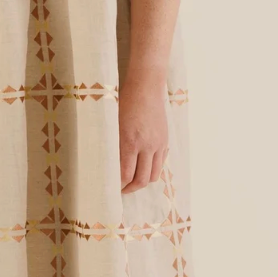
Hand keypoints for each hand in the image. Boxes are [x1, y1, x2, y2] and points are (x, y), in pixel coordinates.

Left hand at [118, 73, 168, 193]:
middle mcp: (146, 146)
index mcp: (130, 142)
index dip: (119, 185)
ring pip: (153, 174)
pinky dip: (152, 170)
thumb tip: (112, 166)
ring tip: (133, 181)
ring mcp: (158, 144)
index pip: (126, 174)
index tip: (113, 187)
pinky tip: (143, 167)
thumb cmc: (125, 102)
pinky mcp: (165, 141)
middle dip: (131, 188)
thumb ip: (115, 146)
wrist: (146, 87)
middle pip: (141, 179)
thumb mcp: (114, 124)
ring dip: (143, 181)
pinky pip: (160, 163)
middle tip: (122, 189)